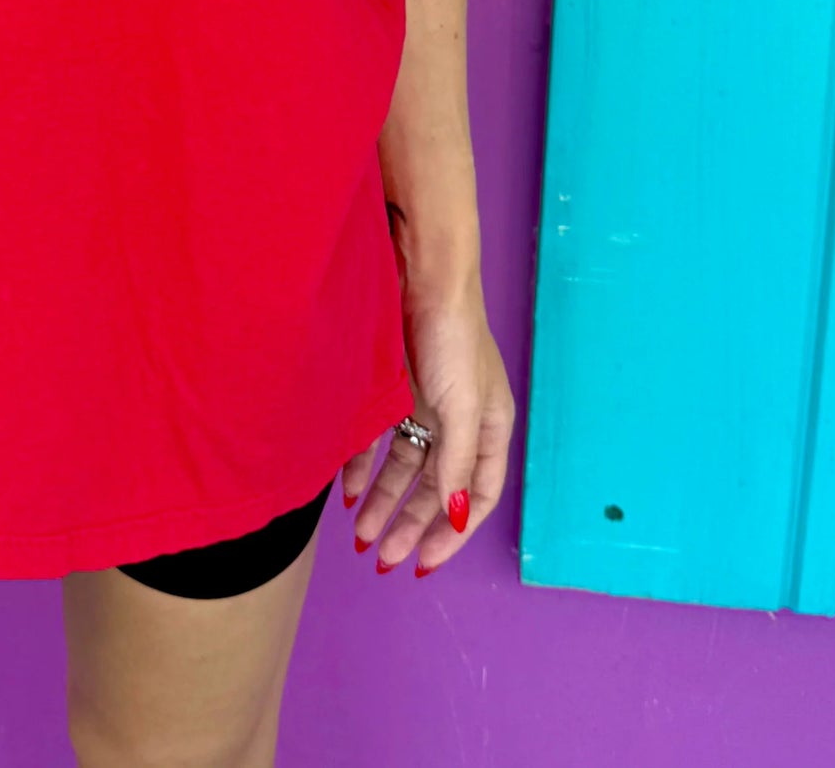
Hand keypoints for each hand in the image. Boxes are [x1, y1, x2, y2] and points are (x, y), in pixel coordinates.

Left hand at [343, 279, 514, 577]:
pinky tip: (347, 489)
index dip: (454, 532)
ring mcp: (424, 405)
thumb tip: (459, 517)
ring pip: (404, 468)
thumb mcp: (462, 405)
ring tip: (361, 536)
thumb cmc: (453, 336)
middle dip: (411, 524)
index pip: (478, 495)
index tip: (425, 561)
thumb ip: (457, 463)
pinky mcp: (393, 389)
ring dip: (384, 502)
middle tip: (383, 558)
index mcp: (487, 427)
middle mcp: (458, 422)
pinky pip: (377, 440)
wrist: (418, 273)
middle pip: (436, 488)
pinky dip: (362, 466)